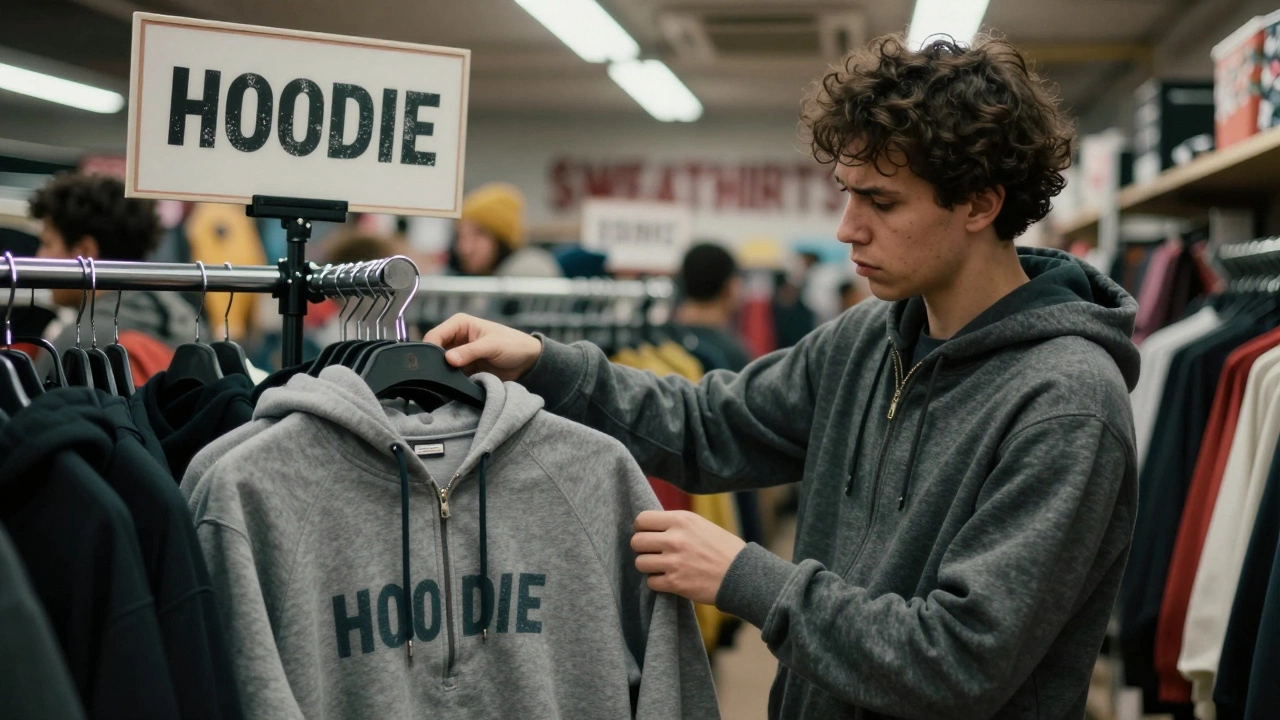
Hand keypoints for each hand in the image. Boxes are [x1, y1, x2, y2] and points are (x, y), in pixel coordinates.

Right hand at [423, 313, 542, 380]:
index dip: (430, 348)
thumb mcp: (492, 345)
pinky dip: (451, 381)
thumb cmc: (513, 344)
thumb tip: (449, 359)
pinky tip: (452, 387)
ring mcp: (459, 354)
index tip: (431, 363)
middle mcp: (456, 338)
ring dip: (443, 373)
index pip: (435, 334)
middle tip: (437, 375)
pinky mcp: (464, 369)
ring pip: (441, 365)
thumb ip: (470, 352)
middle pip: (435, 351)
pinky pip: (451, 376)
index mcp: (460, 324)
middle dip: (435, 362)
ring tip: (445, 382)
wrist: (527, 361)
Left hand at [631, 510, 746, 605]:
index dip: (641, 528)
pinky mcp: (675, 583)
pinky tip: (670, 579)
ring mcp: (674, 562)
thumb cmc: (723, 548)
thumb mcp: (700, 525)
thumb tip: (651, 527)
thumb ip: (676, 524)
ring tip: (662, 567)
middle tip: (653, 553)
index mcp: (681, 520)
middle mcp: (675, 539)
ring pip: (640, 563)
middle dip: (642, 548)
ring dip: (648, 566)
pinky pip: (651, 582)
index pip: (642, 519)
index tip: (648, 534)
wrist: (743, 574)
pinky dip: (658, 582)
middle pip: (636, 541)